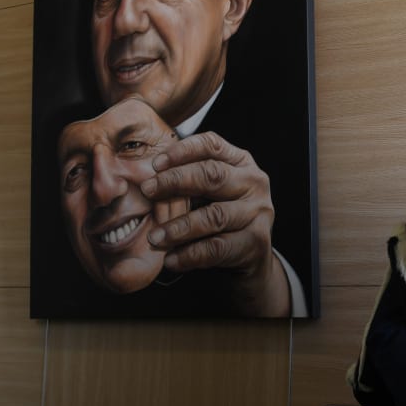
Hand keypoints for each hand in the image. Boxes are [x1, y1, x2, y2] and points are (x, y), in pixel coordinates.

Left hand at [141, 131, 289, 316]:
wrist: (251, 252)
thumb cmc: (221, 213)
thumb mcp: (209, 190)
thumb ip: (187, 179)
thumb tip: (146, 176)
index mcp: (240, 161)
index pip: (212, 145)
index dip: (182, 151)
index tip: (155, 163)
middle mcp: (254, 182)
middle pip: (213, 175)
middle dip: (175, 181)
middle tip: (148, 191)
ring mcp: (259, 211)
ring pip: (214, 216)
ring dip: (179, 227)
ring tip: (155, 237)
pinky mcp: (257, 241)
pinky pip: (218, 248)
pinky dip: (190, 255)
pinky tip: (171, 260)